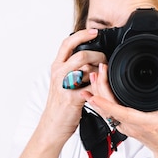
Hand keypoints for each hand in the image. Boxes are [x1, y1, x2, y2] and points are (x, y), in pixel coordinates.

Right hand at [38, 28, 106, 143]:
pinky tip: (101, 89)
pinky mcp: (72, 98)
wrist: (52, 126)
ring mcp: (64, 86)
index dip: (82, 34)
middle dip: (98, 56)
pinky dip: (99, 87)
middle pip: (81, 55)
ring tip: (103, 77)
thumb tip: (92, 58)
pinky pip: (91, 87)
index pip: (67, 43)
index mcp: (57, 67)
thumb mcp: (64, 81)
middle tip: (105, 61)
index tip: (95, 31)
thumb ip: (75, 69)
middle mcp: (59, 74)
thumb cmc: (61, 104)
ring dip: (100, 72)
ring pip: (87, 70)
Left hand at [81, 63, 157, 157]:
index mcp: (147, 122)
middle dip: (100, 90)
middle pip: (109, 110)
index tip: (96, 95)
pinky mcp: (123, 126)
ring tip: (92, 76)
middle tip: (99, 70)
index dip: (107, 105)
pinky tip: (92, 92)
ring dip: (96, 94)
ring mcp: (126, 127)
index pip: (123, 114)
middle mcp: (133, 126)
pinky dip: (99, 102)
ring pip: (105, 112)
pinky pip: (107, 114)